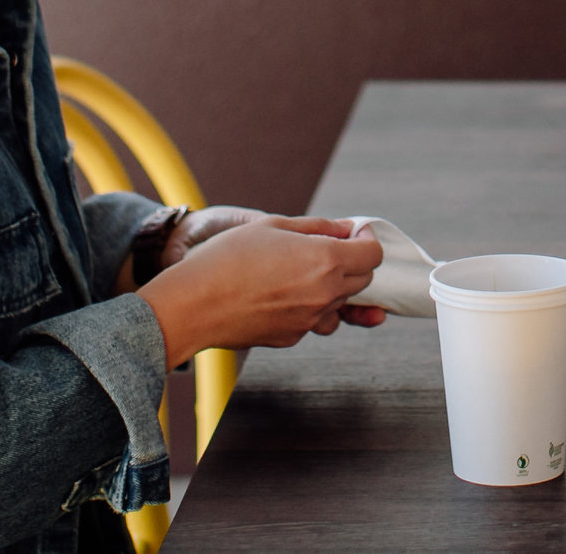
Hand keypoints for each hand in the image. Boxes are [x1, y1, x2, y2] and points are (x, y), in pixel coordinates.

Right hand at [143, 208, 385, 323]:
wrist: (192, 306)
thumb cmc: (226, 259)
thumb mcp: (273, 226)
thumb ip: (316, 227)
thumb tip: (344, 228)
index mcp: (325, 260)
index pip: (373, 255)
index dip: (367, 241)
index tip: (354, 234)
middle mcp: (324, 294)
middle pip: (363, 281)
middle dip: (353, 262)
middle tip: (329, 248)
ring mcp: (309, 320)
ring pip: (339, 303)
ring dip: (333, 287)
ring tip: (302, 272)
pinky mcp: (292, 337)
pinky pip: (313, 320)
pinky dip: (308, 306)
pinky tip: (281, 293)